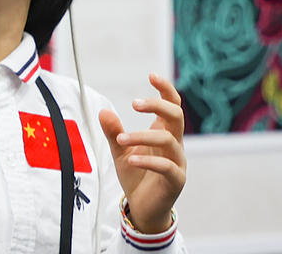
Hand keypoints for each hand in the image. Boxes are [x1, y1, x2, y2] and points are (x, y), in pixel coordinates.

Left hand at [99, 73, 185, 233]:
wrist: (142, 207)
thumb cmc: (136, 174)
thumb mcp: (119, 151)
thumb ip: (113, 132)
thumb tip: (103, 111)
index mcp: (164, 133)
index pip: (172, 105)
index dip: (165, 89)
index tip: (151, 75)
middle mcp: (174, 144)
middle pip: (176, 115)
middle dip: (157, 105)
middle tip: (134, 103)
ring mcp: (178, 162)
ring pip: (168, 140)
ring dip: (142, 136)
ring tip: (121, 139)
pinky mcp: (176, 180)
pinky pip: (167, 166)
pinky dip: (148, 160)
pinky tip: (131, 160)